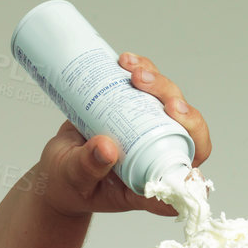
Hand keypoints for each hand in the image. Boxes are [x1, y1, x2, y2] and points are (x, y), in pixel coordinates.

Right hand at [35, 52, 211, 219]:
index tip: (188, 170)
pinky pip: (149, 87)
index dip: (192, 177)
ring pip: (171, 104)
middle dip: (184, 114)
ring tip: (134, 73)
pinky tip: (127, 62)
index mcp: (147, 185)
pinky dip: (143, 70)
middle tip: (167, 103)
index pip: (182, 184)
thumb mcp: (73, 178)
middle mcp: (154, 158)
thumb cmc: (67, 183)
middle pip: (187, 135)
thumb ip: (88, 166)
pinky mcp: (135, 109)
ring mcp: (147, 131)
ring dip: (161, 85)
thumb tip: (107, 147)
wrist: (55, 166)